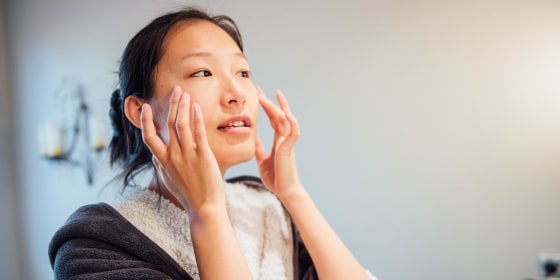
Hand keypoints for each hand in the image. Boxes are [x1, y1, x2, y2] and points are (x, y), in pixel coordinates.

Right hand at [140, 86, 224, 213]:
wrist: (204, 207)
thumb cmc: (189, 195)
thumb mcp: (169, 180)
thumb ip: (162, 166)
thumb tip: (155, 157)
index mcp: (163, 161)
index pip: (149, 137)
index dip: (145, 120)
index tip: (145, 106)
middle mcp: (172, 156)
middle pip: (168, 124)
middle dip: (172, 104)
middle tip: (176, 90)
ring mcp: (187, 156)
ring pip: (180, 124)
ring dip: (182, 106)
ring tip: (186, 94)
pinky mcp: (202, 156)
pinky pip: (198, 133)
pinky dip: (196, 118)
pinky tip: (196, 107)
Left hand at [255, 87, 302, 200]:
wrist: (285, 192)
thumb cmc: (276, 178)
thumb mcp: (262, 160)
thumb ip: (259, 148)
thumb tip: (253, 139)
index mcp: (278, 141)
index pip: (273, 119)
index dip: (267, 107)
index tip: (259, 95)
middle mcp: (284, 139)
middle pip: (278, 115)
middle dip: (270, 102)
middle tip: (260, 90)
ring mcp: (288, 143)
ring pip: (285, 120)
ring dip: (278, 107)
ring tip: (270, 96)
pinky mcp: (290, 149)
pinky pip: (293, 132)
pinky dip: (291, 121)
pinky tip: (285, 112)